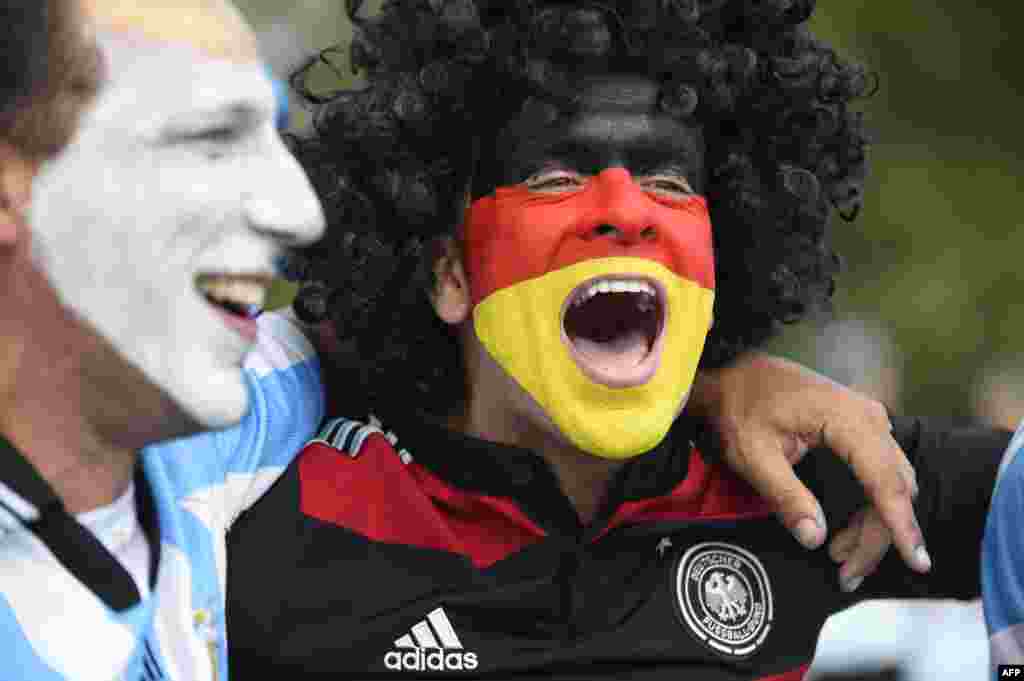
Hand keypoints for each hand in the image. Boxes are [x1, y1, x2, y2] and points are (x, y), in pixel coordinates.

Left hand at [689, 353, 930, 588]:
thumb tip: (814, 537)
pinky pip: (877, 475)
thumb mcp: (752, 454)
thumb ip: (784, 495)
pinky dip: (868, 508)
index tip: (916, 561)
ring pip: (889, 485)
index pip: (884, 478)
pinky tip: (845, 536)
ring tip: (840, 560)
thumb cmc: (740, 408)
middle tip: (846, 574)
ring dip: (873, 526)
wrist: (735, 374)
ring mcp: (867, 421)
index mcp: (845, 417)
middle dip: (877, 536)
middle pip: (893, 487)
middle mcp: (867, 417)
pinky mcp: (860, 430)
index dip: (900, 524)